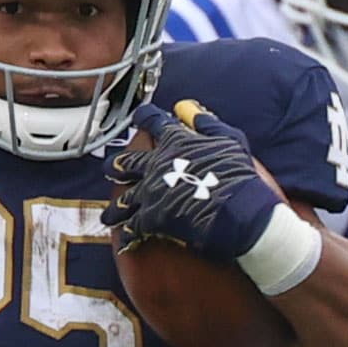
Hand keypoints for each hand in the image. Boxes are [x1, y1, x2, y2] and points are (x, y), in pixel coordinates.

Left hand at [104, 101, 288, 264]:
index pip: (154, 122)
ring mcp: (152, 191)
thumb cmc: (238, 176)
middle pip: (128, 161)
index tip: (140, 117)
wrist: (239, 212)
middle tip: (111, 170)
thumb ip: (206, 122)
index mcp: (176, 142)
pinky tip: (125, 239)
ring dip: (115, 208)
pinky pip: (133, 226)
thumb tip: (186, 108)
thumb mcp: (230, 139)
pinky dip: (128, 234)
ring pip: (124, 198)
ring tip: (108, 216)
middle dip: (117, 166)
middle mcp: (158, 164)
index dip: (145, 117)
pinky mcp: (152, 218)